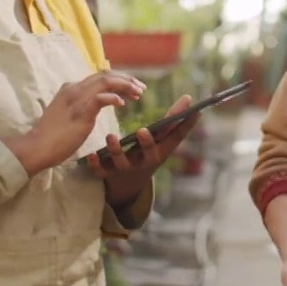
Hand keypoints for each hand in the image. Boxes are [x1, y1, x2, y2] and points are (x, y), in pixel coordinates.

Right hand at [6, 71, 144, 174]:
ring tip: (138, 94)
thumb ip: (81, 105)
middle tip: (141, 88)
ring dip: (126, 86)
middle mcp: (74, 88)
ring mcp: (77, 98)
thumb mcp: (68, 114)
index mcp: (72, 88)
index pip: (100, 76)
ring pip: (106, 82)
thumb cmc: (53, 135)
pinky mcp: (80, 111)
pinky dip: (114, 98)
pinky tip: (123, 104)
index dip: (119, 79)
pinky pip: (101, 98)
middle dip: (127, 79)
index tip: (133, 88)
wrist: (37, 147)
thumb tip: (97, 103)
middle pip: (106, 75)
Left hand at [84, 95, 200, 205]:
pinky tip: (91, 156)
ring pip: (122, 163)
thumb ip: (172, 120)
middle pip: (149, 154)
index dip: (186, 126)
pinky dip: (96, 165)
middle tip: (143, 131)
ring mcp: (127, 169)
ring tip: (111, 136)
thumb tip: (189, 97)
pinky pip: (101, 172)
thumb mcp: (161, 142)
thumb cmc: (147, 156)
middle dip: (147, 143)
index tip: (195, 112)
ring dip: (116, 150)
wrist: (127, 188)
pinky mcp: (109, 175)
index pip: (175, 138)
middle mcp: (145, 161)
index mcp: (160, 152)